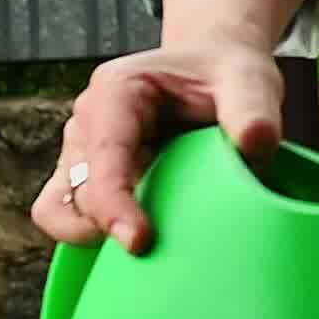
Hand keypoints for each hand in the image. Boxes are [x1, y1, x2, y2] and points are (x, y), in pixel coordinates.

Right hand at [32, 36, 285, 254]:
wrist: (215, 74)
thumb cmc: (226, 75)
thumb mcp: (249, 80)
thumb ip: (252, 110)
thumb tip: (255, 145)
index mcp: (117, 90)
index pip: (104, 155)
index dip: (115, 204)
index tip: (140, 242)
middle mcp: (89, 121)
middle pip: (79, 191)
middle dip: (110, 224)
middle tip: (161, 244)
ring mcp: (83, 151)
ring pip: (63, 210)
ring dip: (96, 233)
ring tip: (149, 240)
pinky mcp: (88, 178)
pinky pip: (70, 217)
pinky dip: (97, 235)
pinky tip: (141, 236)